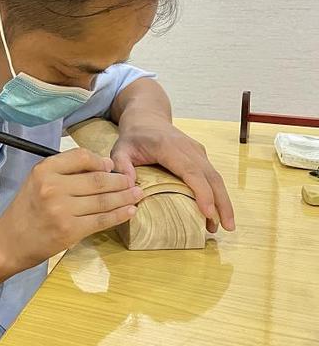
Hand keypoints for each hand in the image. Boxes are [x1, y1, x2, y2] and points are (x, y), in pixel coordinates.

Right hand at [0, 148, 143, 271]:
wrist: (10, 242)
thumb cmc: (26, 210)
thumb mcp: (37, 181)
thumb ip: (65, 171)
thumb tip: (104, 166)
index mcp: (44, 170)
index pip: (81, 157)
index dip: (101, 161)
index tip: (111, 166)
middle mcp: (53, 187)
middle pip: (97, 180)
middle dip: (120, 180)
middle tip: (133, 181)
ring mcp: (62, 210)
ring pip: (103, 200)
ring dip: (125, 197)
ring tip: (137, 194)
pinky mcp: (70, 231)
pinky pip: (101, 220)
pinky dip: (119, 215)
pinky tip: (130, 210)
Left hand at [110, 115, 235, 232]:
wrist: (147, 117)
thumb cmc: (133, 136)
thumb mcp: (120, 148)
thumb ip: (121, 165)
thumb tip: (130, 186)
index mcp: (169, 147)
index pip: (190, 171)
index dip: (202, 192)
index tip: (208, 213)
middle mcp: (189, 148)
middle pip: (211, 176)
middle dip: (221, 202)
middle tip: (227, 227)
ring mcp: (197, 151)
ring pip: (216, 177)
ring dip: (223, 201)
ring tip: (225, 226)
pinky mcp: (201, 156)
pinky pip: (212, 176)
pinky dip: (218, 194)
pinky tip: (217, 212)